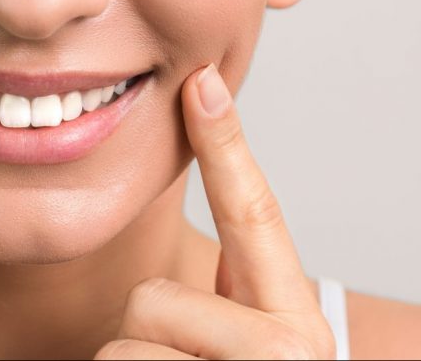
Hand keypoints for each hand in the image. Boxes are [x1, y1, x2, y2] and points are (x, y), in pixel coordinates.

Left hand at [95, 64, 335, 359]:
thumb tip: (205, 257)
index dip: (224, 148)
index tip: (203, 86)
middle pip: (153, 297)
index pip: (253, 216)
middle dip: (146, 332)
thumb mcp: (246, 345)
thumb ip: (233, 299)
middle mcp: (285, 348)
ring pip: (126, 341)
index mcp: (294, 320)